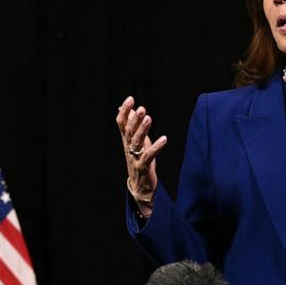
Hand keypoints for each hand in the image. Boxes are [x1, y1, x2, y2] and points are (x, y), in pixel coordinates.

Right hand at [116, 96, 167, 214]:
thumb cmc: (139, 159)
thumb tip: (125, 108)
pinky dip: (156, 147)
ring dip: (142, 130)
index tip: (130, 98)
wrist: (140, 186)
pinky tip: (164, 139)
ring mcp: (135, 157)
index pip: (121, 123)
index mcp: (126, 140)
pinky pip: (149, 156)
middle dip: (134, 119)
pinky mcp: (143, 167)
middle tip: (141, 108)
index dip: (124, 111)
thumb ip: (131, 125)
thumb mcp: (135, 141)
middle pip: (128, 131)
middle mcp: (128, 147)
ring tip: (149, 118)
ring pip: (136, 142)